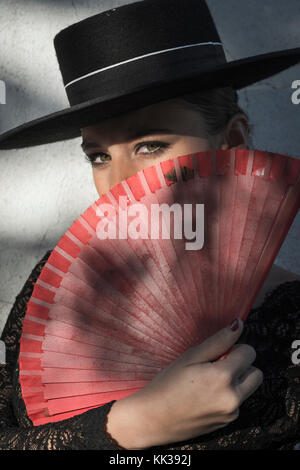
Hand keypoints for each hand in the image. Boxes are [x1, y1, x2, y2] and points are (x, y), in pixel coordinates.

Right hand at [106, 318, 262, 448]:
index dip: (234, 348)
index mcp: (224, 377)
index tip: (217, 353)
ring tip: (207, 382)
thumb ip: (218, 341)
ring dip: (236, 381)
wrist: (152, 419)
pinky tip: (204, 396)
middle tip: (216, 366)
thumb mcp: (190, 357)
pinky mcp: (226, 423)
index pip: (249, 353)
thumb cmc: (167, 385)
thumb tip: (239, 325)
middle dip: (241, 365)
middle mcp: (233, 398)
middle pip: (256, 372)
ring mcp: (231, 413)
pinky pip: (237, 403)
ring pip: (247, 388)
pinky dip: (227, 395)